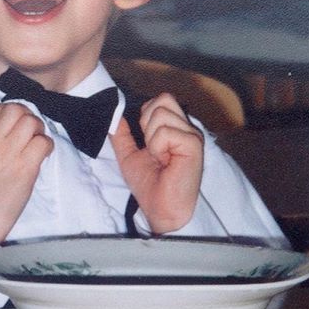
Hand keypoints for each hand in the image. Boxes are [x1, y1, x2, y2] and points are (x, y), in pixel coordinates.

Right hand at [0, 102, 52, 242]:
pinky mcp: (25, 169)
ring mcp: (8, 154)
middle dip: (25, 116)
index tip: (12, 122)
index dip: (6, 111)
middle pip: (14, 109)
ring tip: (36, 142)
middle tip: (29, 130)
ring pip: (30, 121)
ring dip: (38, 129)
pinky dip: (46, 146)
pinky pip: (42, 142)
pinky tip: (41, 156)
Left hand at [110, 93, 203, 233]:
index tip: (145, 141)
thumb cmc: (149, 185)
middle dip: (148, 121)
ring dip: (152, 137)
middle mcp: (186, 128)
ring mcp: (191, 134)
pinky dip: (158, 147)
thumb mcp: (129, 155)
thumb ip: (122, 134)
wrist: (160, 209)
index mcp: (174, 128)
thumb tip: (115, 115)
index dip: (145, 115)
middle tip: (151, 147)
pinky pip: (166, 131)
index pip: (160, 99)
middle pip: (163, 98)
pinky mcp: (193, 144)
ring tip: (159, 156)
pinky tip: (165, 161)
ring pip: (162, 112)